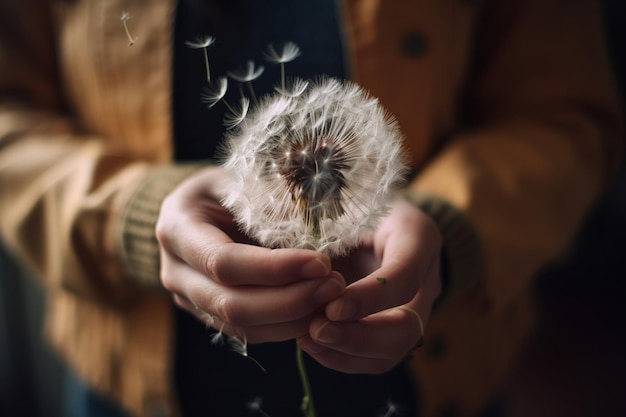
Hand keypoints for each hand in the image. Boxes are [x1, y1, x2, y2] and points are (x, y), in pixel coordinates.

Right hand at [156, 166, 345, 342]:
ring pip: (242, 325)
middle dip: (289, 300)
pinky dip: (286, 327)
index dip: (274, 268)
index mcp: (178, 229)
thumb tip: (314, 227)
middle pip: (231, 303)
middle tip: (334, 286)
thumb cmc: (225, 187)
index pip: (224, 262)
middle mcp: (176, 271)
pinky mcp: (209, 314)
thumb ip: (269, 200)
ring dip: (293, 318)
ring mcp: (189, 298)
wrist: (199, 208)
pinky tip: (317, 311)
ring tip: (333, 298)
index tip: (321, 263)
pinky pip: (249, 332)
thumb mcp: (242, 178)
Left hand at [297, 197, 441, 373]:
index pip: (405, 276)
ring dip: (347, 351)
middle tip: (317, 330)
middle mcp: (425, 279)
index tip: (331, 306)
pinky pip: (376, 358)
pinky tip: (309, 343)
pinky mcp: (394, 329)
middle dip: (360, 337)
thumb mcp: (347, 203)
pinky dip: (342, 357)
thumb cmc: (356, 207)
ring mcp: (414, 309)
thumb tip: (295, 266)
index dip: (370, 298)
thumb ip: (331, 228)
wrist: (376, 222)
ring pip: (393, 350)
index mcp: (419, 237)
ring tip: (308, 338)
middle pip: (408, 327)